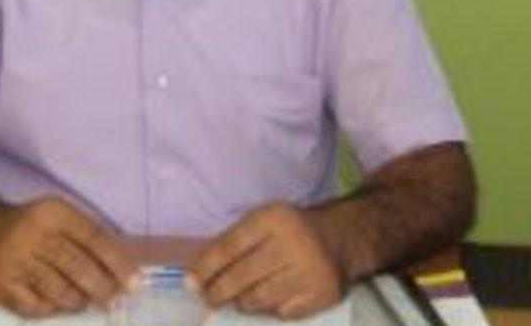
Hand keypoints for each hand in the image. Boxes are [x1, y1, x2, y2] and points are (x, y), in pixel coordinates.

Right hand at [0, 196, 135, 317]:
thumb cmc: (30, 228)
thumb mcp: (58, 218)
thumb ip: (88, 237)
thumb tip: (125, 269)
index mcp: (53, 213)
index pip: (93, 239)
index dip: (117, 263)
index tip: (135, 283)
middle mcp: (32, 234)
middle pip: (78, 267)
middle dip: (102, 288)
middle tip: (114, 301)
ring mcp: (14, 261)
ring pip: (59, 290)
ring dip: (78, 299)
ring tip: (84, 299)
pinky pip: (36, 306)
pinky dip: (51, 308)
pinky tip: (55, 301)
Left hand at [190, 203, 342, 318]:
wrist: (339, 239)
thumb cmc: (289, 230)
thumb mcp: (262, 221)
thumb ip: (231, 243)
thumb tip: (196, 276)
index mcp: (274, 219)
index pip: (230, 247)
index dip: (206, 268)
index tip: (191, 283)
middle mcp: (293, 243)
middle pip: (241, 276)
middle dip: (218, 291)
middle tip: (210, 297)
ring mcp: (309, 271)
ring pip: (259, 298)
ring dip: (243, 301)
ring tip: (239, 298)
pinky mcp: (322, 294)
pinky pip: (282, 312)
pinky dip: (269, 309)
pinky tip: (268, 300)